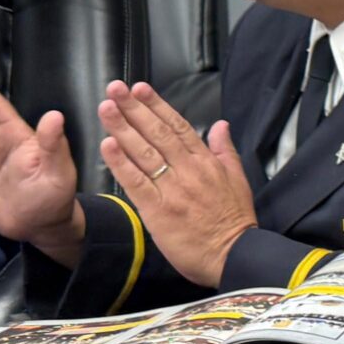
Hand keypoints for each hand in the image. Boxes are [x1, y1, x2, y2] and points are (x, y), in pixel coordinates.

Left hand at [96, 82, 256, 288]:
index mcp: (207, 163)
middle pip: (158, 133)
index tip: (140, 88)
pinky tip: (108, 145)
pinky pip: (136, 182)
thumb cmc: (235, 222)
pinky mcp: (158, 210)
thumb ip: (225, 151)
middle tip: (115, 88)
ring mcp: (173, 189)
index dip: (157, 106)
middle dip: (135, 109)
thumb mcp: (238, 181)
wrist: (234, 255)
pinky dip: (121, 163)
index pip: (179, 127)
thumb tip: (220, 125)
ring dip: (123, 128)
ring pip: (144, 152)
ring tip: (106, 107)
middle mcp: (189, 171)